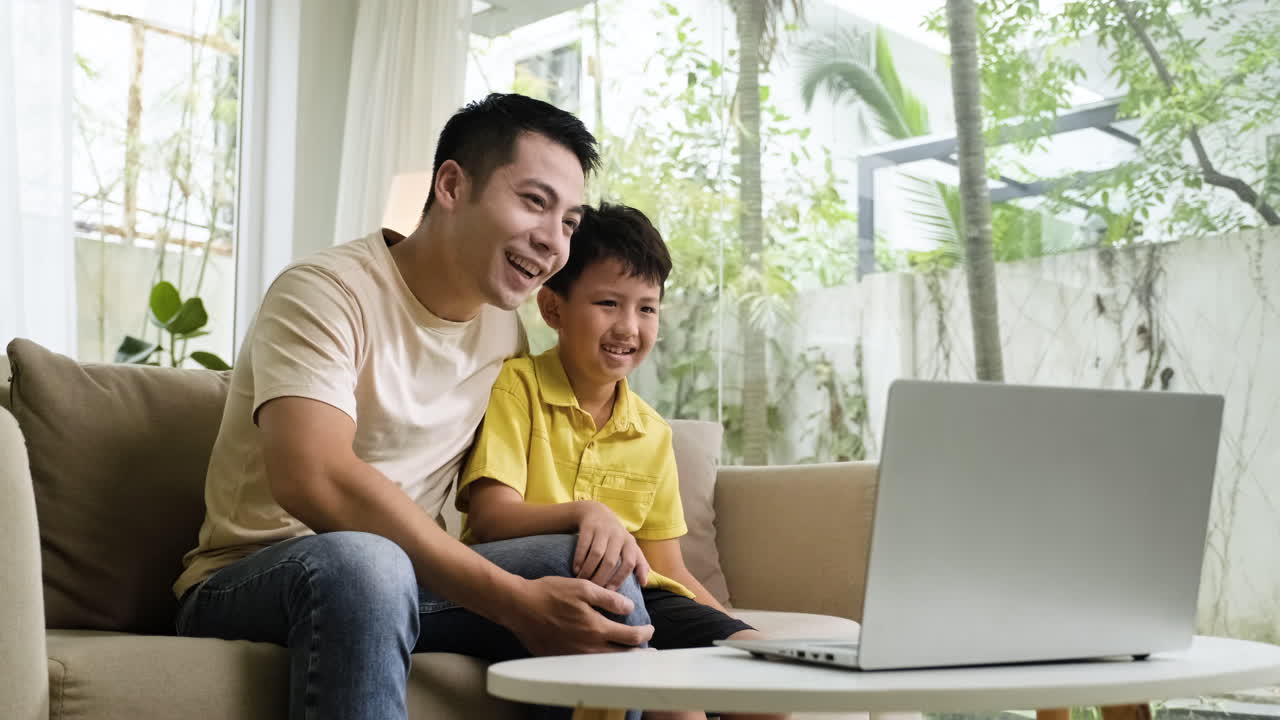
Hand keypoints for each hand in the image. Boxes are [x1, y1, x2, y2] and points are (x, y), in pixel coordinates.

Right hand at [506, 576, 654, 654]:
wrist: (519, 607)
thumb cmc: (550, 593)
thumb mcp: (582, 587)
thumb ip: (609, 599)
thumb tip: (629, 608)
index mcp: (596, 628)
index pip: (630, 637)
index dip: (644, 633)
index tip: (650, 629)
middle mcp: (588, 647)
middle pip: (622, 656)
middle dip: (639, 654)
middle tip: (650, 651)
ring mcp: (574, 656)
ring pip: (606, 664)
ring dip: (621, 660)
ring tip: (631, 657)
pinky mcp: (562, 659)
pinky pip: (587, 665)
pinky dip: (601, 664)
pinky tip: (604, 658)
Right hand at [573, 501, 649, 589]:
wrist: (597, 513)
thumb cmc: (616, 537)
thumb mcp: (630, 547)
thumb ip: (639, 564)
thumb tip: (645, 583)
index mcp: (630, 542)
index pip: (629, 563)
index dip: (620, 578)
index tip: (611, 592)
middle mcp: (618, 535)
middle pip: (610, 561)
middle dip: (602, 578)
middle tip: (594, 590)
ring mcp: (603, 530)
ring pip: (596, 554)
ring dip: (589, 570)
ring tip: (583, 581)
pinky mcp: (588, 527)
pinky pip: (583, 546)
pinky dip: (579, 559)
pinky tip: (576, 570)